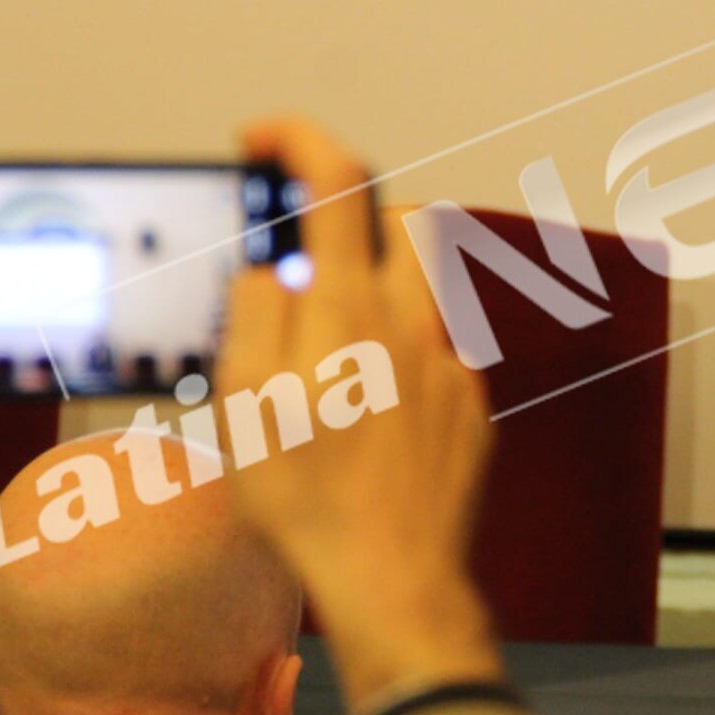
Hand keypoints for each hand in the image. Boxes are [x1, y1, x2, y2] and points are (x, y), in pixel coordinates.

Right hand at [216, 118, 501, 714]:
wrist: (393, 578)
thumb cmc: (311, 505)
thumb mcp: (243, 406)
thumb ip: (254, 315)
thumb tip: (270, 268)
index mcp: (349, 310)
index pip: (337, 181)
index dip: (299, 137)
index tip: (264, 137)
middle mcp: (412, 322)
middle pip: (403, 217)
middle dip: (354, 213)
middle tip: (308, 251)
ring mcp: (450, 361)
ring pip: (429, 279)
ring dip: (381, 280)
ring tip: (334, 336)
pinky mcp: (471, 403)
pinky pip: (439, 345)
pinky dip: (402, 347)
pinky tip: (370, 402)